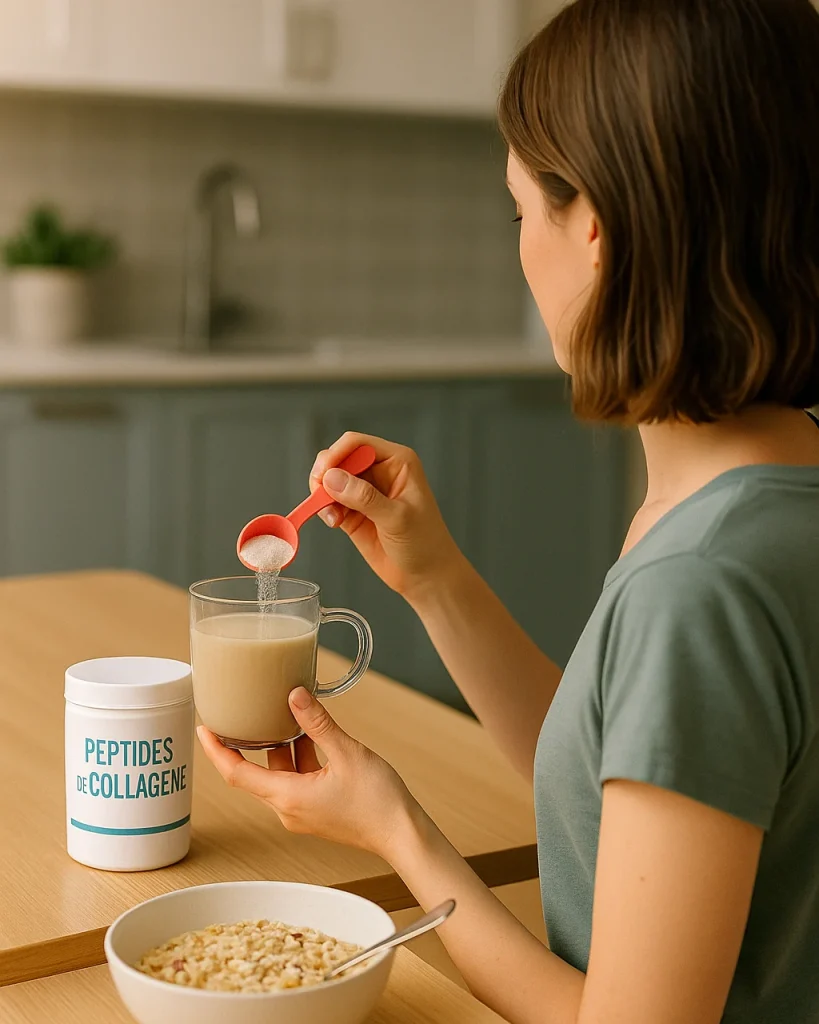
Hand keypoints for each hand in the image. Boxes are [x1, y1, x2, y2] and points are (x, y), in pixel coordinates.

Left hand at [198, 686, 418, 860]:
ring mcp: (301, 812)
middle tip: (235, 714)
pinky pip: (295, 781)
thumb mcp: (347, 752)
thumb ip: (317, 723)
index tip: (204, 728)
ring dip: (279, 747)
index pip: (236, 774)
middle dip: (245, 743)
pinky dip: (297, 758)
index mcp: (288, 797)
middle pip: (254, 773)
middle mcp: (288, 809)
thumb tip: (294, 695)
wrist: (402, 834)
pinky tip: (309, 736)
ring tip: (280, 715)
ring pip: (279, 774)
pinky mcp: (315, 811)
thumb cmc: (378, 801)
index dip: (216, 750)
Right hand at [309, 432, 463, 603]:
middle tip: (321, 497)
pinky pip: (329, 501)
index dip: (336, 455)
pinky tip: (334, 522)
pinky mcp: (353, 511)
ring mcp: (364, 492)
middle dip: (325, 476)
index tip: (323, 475)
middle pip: (338, 458)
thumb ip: (365, 497)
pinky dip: (324, 510)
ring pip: (330, 480)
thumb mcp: (398, 518)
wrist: (426, 575)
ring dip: (323, 496)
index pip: (357, 444)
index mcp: (397, 462)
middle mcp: (379, 471)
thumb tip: (333, 478)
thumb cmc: (425, 543)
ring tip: (332, 517)